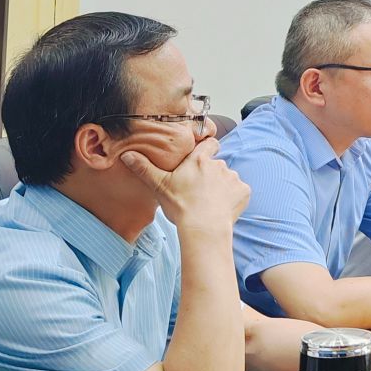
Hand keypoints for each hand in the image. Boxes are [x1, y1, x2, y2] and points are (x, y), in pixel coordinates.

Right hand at [120, 136, 246, 237]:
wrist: (204, 228)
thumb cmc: (181, 206)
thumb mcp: (159, 186)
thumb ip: (144, 168)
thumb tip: (127, 154)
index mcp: (200, 160)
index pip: (209, 143)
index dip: (207, 147)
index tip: (202, 156)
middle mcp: (219, 165)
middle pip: (216, 164)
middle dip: (210, 174)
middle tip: (198, 190)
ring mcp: (233, 178)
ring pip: (227, 178)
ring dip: (221, 186)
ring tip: (209, 202)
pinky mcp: (243, 192)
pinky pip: (239, 191)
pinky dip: (232, 198)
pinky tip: (221, 208)